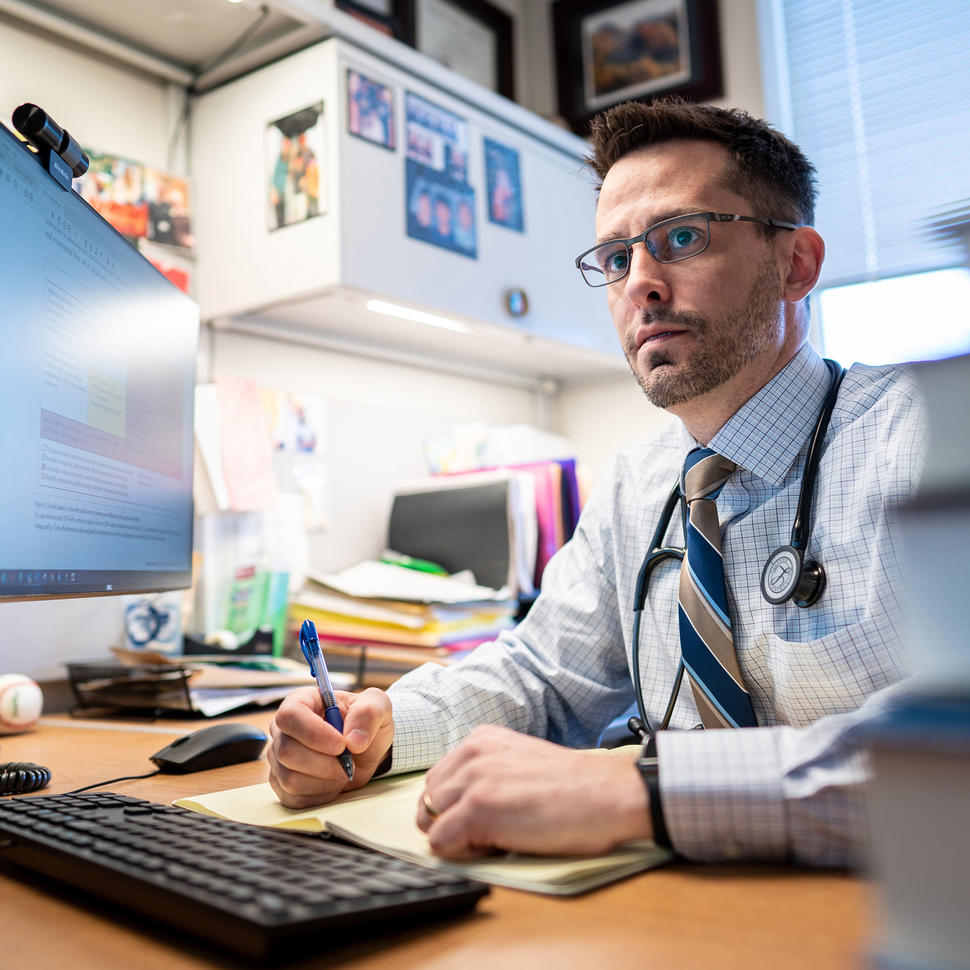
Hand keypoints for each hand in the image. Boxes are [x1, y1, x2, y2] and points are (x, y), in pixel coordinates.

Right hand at [268, 686, 392, 807]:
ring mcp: (278, 758)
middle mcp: (283, 729)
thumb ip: (369, 713)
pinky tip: (333, 783)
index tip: (341, 745)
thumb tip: (354, 740)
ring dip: (325, 781)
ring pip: (289, 778)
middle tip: (348, 761)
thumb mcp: (378, 706)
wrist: (365, 750)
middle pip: (287, 751)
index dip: (314, 733)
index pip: (290, 716)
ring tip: (342, 770)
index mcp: (301, 701)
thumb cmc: (365, 722)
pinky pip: (293, 798)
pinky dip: (320, 795)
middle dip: (325, 763)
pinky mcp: (282, 783)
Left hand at [416, 725, 650, 858]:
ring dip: (455, 837)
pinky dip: (459, 853)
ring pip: (428, 821)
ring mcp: (473, 780)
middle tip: (490, 831)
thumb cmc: (573, 786)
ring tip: (495, 837)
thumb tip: (457, 804)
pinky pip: (440, 842)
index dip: (456, 805)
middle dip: (450, 821)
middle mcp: (472, 753)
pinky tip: (495, 847)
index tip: (486, 815)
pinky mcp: (479, 809)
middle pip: (428, 800)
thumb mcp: (519, 760)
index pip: (438, 779)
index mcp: (480, 739)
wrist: (609, 794)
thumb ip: (486, 771)